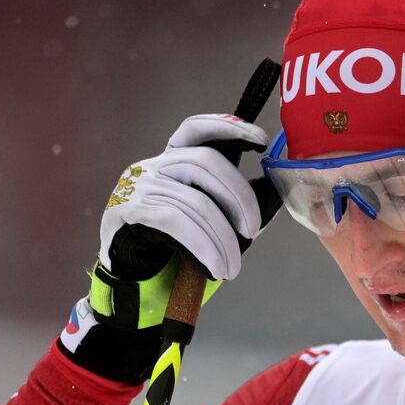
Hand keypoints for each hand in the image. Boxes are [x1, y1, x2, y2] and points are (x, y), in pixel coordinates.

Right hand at [100, 113, 274, 282]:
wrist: (130, 276)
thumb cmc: (173, 246)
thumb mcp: (211, 221)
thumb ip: (238, 205)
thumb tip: (277, 191)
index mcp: (173, 160)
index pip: (197, 128)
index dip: (228, 128)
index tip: (261, 141)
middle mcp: (154, 165)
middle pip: (206, 162)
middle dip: (238, 196)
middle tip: (252, 230)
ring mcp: (139, 185)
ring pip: (194, 200)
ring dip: (221, 238)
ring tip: (232, 267)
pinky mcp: (127, 210)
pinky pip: (174, 222)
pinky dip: (202, 246)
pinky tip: (215, 267)